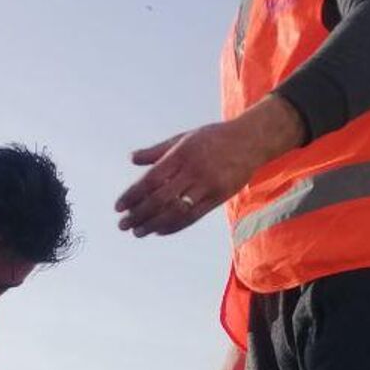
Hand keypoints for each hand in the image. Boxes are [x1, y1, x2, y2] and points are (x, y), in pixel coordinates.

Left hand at [116, 96, 304, 237]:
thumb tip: (132, 159)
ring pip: (175, 211)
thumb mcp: (183, 138)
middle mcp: (193, 171)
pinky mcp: (218, 197)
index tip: (118, 207)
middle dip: (138, 214)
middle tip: (122, 224)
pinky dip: (174, 226)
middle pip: (160, 198)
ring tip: (137, 232)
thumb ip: (157, 152)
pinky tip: (159, 231)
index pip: (151, 179)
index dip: (133, 195)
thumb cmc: (212, 138)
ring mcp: (207, 186)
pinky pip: (193, 217)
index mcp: (181, 154)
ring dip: (153, 224)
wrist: (250, 140)